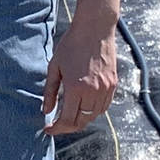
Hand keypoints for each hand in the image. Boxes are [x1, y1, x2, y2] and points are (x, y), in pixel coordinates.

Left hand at [44, 19, 118, 135]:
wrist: (95, 29)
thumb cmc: (71, 45)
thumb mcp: (54, 67)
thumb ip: (50, 91)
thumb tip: (46, 111)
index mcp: (76, 88)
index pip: (67, 120)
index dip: (57, 129)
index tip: (48, 129)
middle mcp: (93, 91)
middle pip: (81, 122)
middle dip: (67, 127)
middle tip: (57, 125)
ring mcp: (105, 88)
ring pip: (93, 116)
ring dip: (81, 120)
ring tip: (69, 115)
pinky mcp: (113, 84)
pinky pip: (104, 106)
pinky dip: (93, 111)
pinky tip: (83, 107)